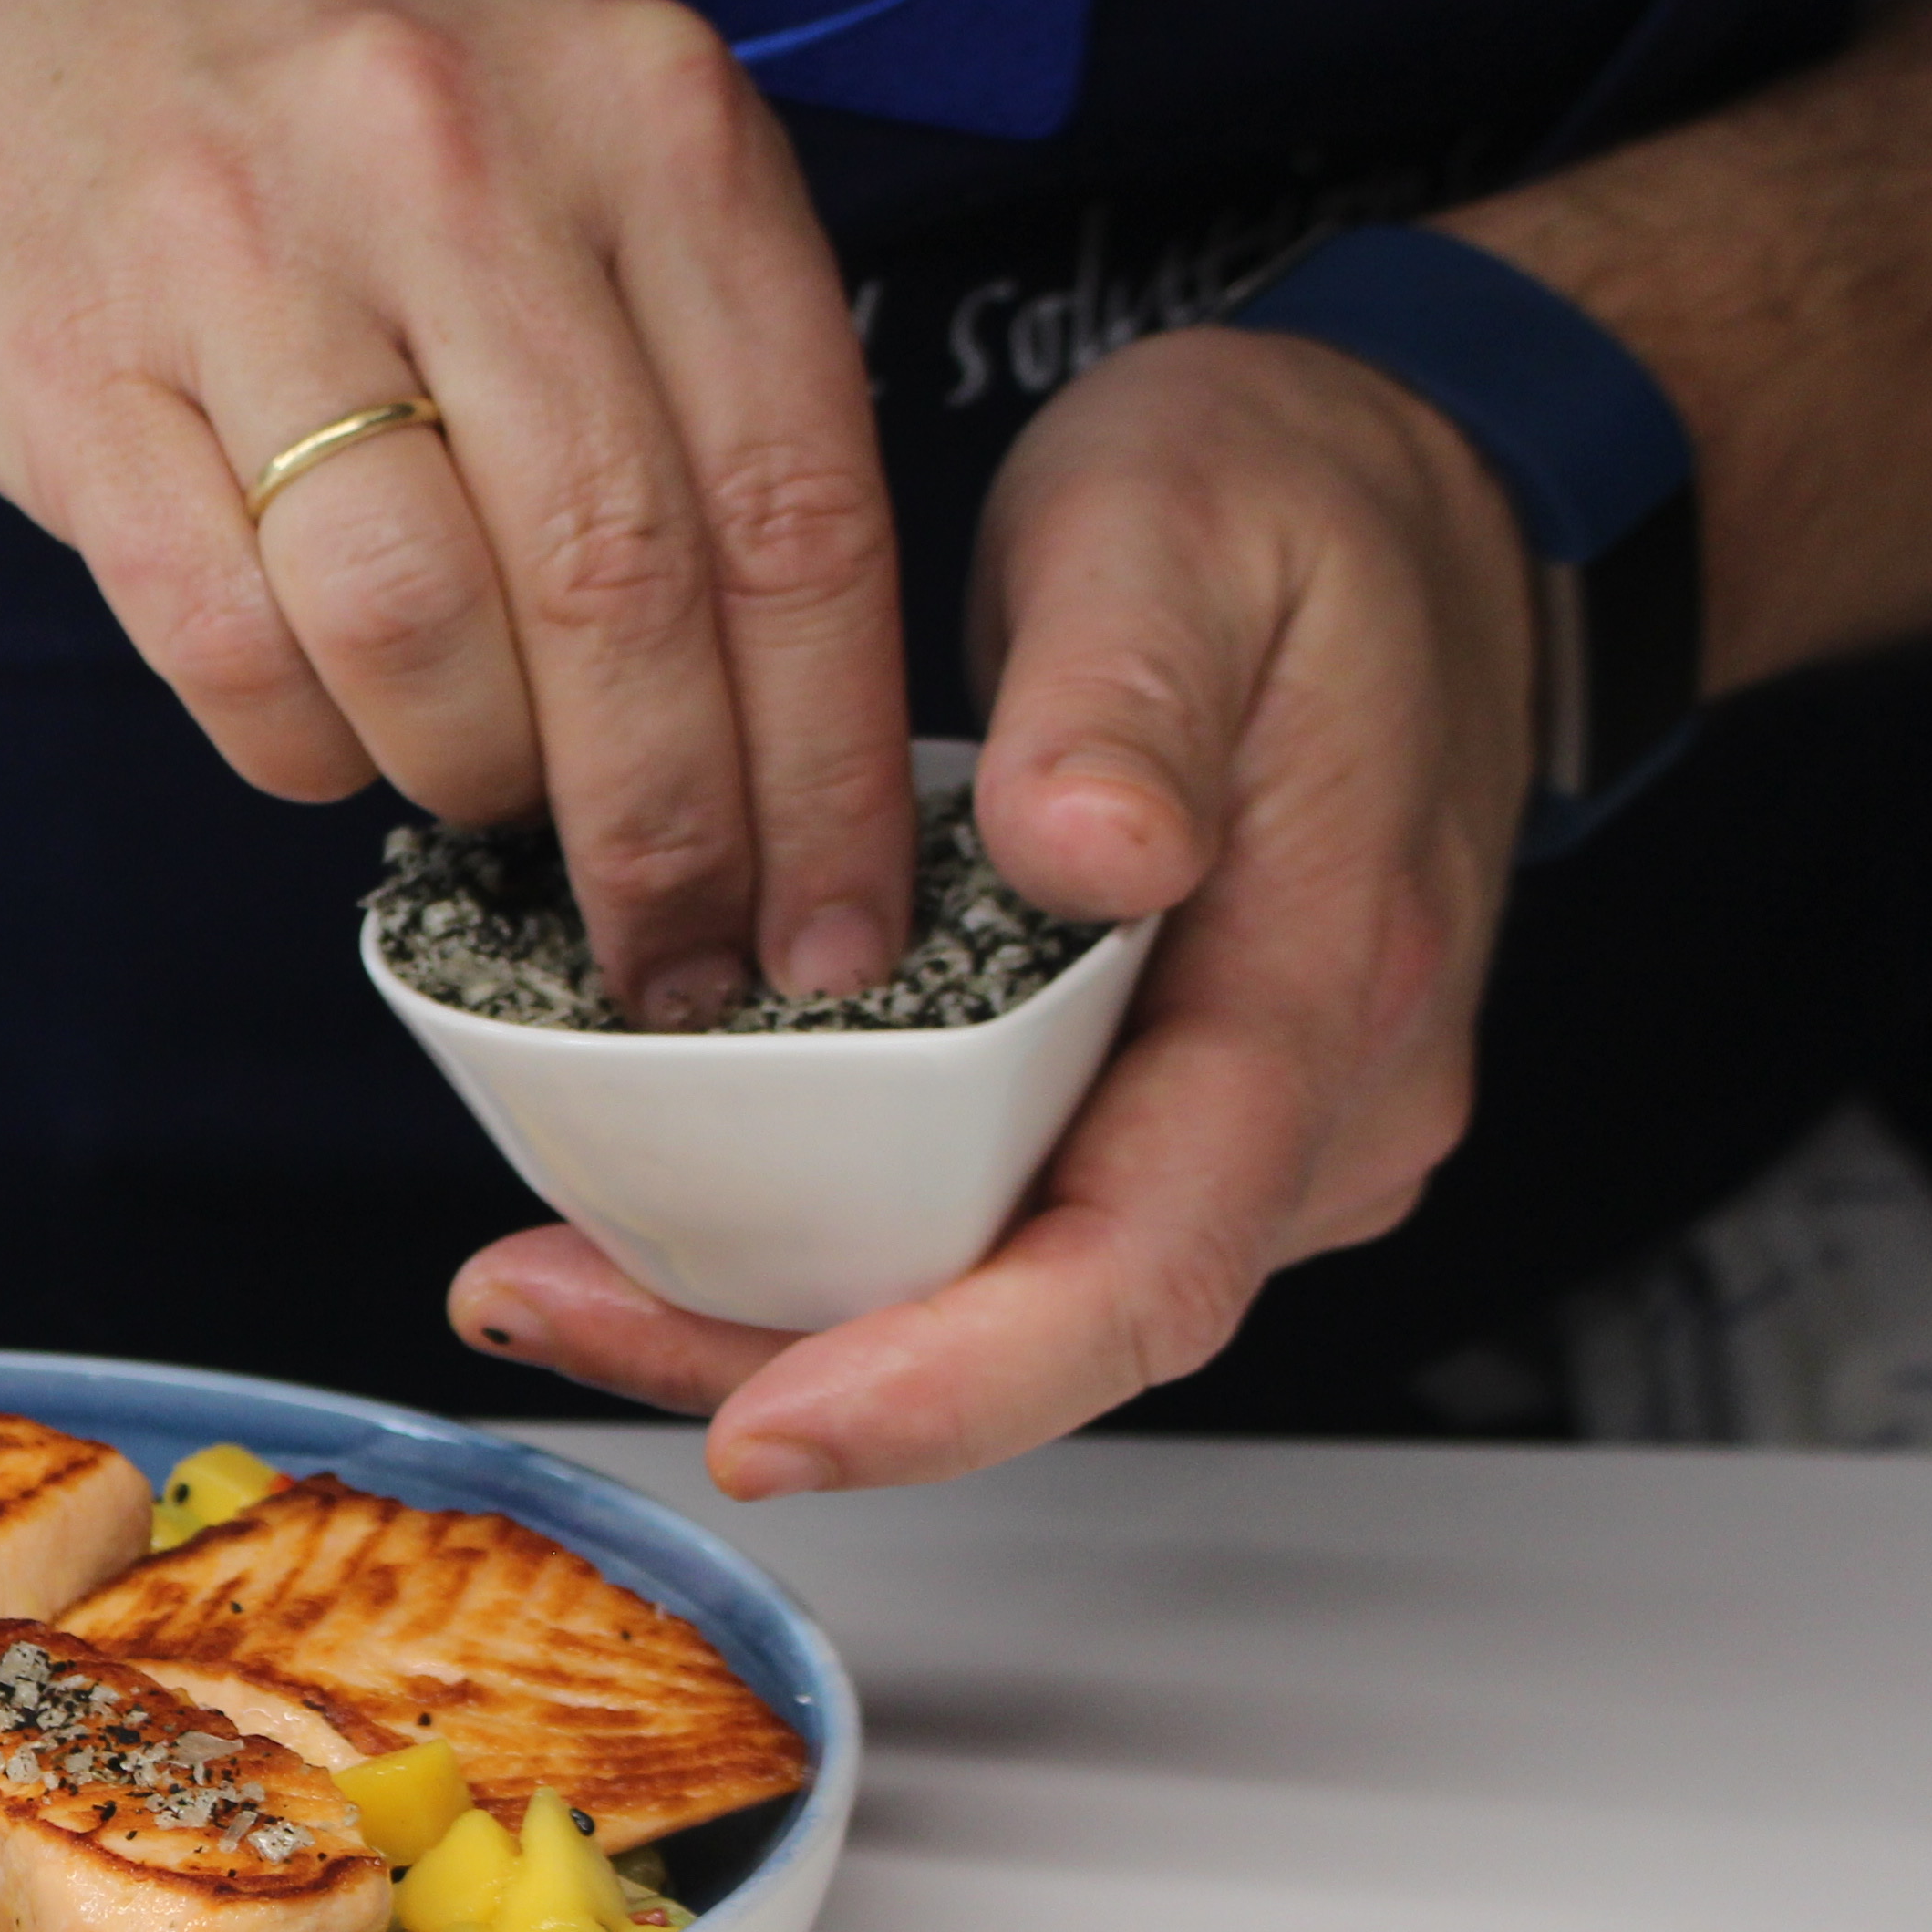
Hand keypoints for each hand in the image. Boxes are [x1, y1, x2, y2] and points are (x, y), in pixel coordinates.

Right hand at [0, 0, 910, 1020]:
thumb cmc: (349, 132)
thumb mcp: (586, 159)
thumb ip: (708, 381)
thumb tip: (802, 736)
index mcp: (648, 121)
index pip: (796, 504)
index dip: (826, 762)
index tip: (840, 931)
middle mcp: (460, 161)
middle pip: (615, 588)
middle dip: (663, 827)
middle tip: (675, 956)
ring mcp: (249, 253)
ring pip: (416, 628)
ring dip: (470, 772)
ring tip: (482, 793)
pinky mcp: (78, 363)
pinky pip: (225, 642)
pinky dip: (302, 743)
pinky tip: (331, 732)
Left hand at [444, 325, 1543, 1489]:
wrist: (1402, 501)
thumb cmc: (1291, 507)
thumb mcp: (1184, 530)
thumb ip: (1126, 690)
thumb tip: (1090, 851)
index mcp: (1325, 988)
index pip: (1149, 1264)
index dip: (956, 1382)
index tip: (775, 1430)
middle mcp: (1314, 1114)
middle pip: (1048, 1326)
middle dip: (786, 1359)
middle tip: (529, 1300)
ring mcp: (1257, 1136)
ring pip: (1013, 1302)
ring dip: (781, 1314)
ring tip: (544, 1270)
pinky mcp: (1178, 1118)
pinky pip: (1005, 1228)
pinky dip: (839, 1242)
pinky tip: (668, 1199)